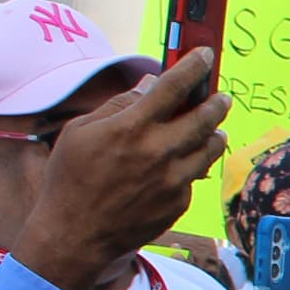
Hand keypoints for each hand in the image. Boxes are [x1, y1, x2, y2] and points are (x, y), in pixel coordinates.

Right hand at [11, 52, 231, 289]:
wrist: (74, 235)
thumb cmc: (70, 179)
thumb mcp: (80, 132)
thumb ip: (118, 106)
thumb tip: (148, 86)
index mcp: (131, 128)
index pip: (173, 87)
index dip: (194, 66)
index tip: (206, 55)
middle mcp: (158, 151)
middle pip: (205, 116)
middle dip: (216, 101)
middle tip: (220, 96)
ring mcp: (173, 179)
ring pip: (211, 147)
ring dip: (214, 133)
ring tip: (211, 128)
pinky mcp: (180, 202)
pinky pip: (194, 175)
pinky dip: (190, 165)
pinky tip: (178, 165)